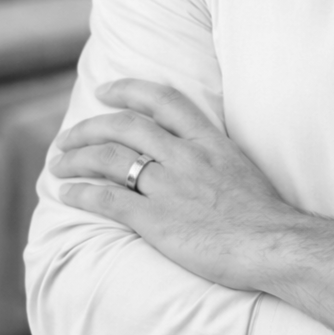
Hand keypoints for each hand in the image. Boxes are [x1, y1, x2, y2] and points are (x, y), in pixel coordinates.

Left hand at [51, 79, 295, 290]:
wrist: (273, 244)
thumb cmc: (265, 216)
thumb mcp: (241, 169)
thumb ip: (214, 159)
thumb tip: (197, 161)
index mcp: (208, 141)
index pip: (163, 100)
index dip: (128, 90)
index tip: (105, 91)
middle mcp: (185, 156)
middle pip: (124, 126)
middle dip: (89, 128)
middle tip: (68, 137)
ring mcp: (169, 186)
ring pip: (109, 158)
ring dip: (77, 158)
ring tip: (60, 164)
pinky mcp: (156, 219)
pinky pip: (108, 199)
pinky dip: (82, 193)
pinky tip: (68, 194)